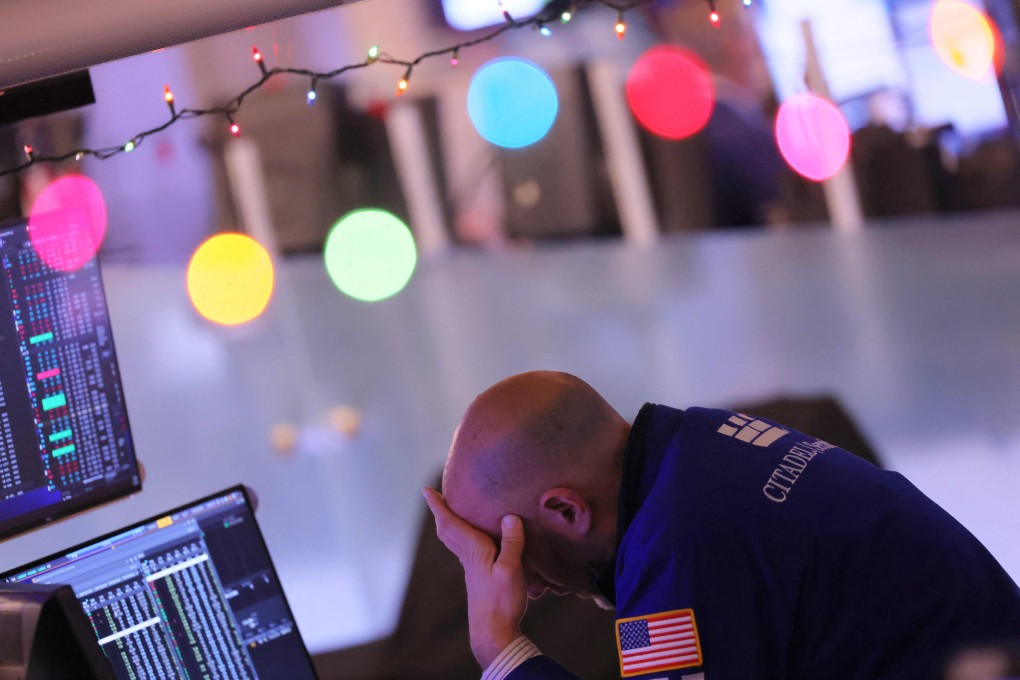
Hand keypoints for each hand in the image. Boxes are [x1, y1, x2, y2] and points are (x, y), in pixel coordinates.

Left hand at [423, 487, 526, 667]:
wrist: (494, 633)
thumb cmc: (502, 602)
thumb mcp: (511, 570)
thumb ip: (511, 543)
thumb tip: (510, 517)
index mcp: (474, 551)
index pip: (451, 523)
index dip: (439, 506)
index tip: (426, 490)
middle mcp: (469, 558)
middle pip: (447, 531)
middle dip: (441, 512)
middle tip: (435, 497)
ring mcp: (472, 570)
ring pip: (454, 542)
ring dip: (449, 524)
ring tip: (451, 513)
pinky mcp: (478, 579)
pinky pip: (464, 551)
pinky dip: (461, 539)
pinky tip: (472, 543)